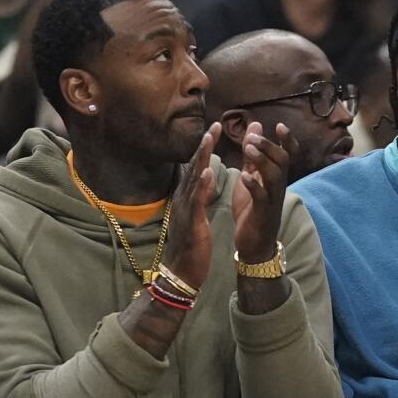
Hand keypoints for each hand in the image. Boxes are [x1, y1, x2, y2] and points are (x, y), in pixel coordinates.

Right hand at [161, 123, 219, 288]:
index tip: (215, 129)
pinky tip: (207, 172)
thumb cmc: (191, 245)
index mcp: (187, 197)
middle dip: (204, 145)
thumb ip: (197, 197)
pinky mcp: (190, 222)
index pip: (196, 167)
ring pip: (192, 179)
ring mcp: (184, 209)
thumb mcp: (195, 216)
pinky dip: (200, 186)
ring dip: (201, 158)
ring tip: (209, 139)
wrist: (182, 272)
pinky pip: (195, 201)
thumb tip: (201, 180)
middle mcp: (183, 198)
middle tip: (214, 125)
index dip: (205, 148)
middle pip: (193, 167)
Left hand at [232, 122, 294, 262]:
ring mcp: (272, 199)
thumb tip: (256, 126)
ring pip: (274, 175)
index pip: (288, 154)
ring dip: (261, 160)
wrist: (254, 242)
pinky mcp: (263, 212)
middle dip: (268, 146)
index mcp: (275, 176)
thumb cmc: (252, 208)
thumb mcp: (251, 176)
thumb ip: (253, 154)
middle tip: (252, 137)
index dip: (288, 140)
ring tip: (246, 150)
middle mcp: (278, 185)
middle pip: (282, 160)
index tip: (280, 125)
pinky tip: (244, 176)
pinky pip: (262, 196)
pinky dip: (254, 185)